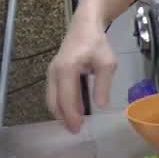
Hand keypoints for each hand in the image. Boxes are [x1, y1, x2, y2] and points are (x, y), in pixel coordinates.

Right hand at [45, 16, 116, 133]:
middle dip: (63, 118)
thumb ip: (103, 84)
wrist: (84, 26)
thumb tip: (100, 106)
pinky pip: (53, 93)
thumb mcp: (107, 63)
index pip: (66, 98)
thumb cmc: (97, 44)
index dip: (71, 116)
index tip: (78, 129)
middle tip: (75, 131)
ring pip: (51, 98)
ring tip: (73, 125)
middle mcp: (54, 72)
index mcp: (67, 69)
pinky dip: (59, 104)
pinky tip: (70, 112)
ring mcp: (51, 73)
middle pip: (54, 101)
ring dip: (60, 113)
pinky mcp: (52, 73)